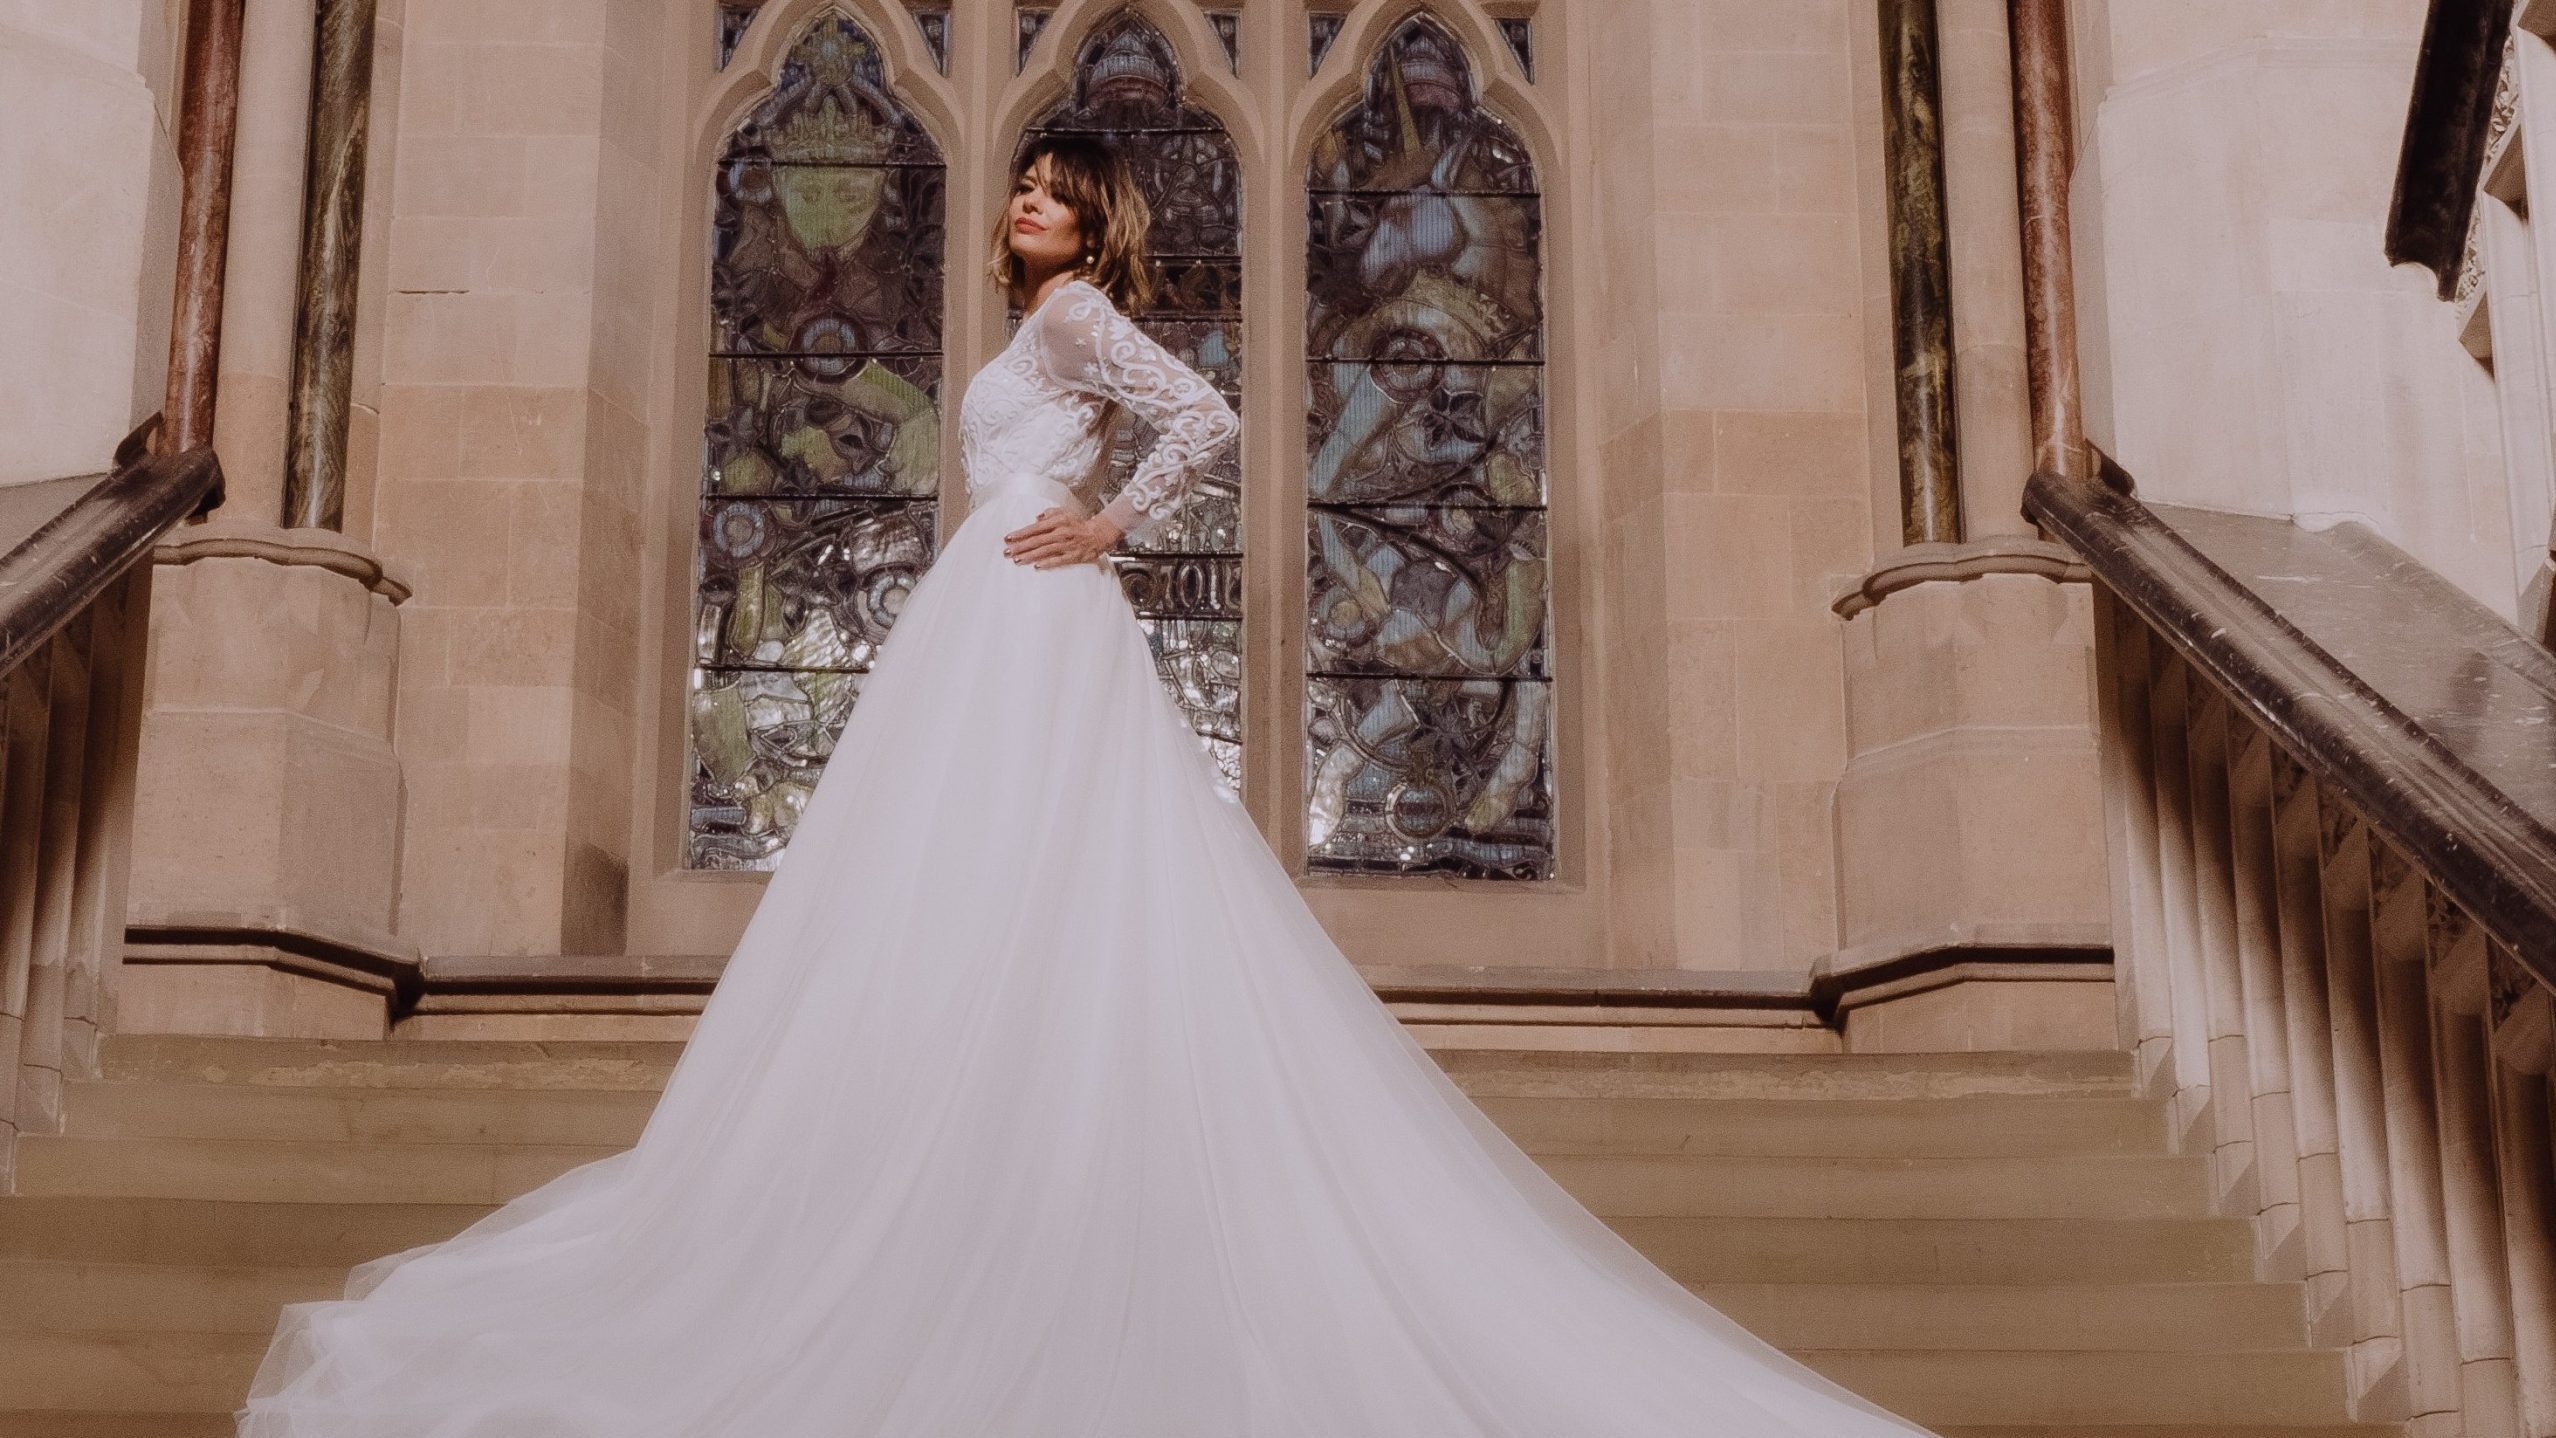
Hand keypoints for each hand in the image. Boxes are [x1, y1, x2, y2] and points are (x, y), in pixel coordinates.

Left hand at [1003, 507, 1121, 568]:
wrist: (1098, 534)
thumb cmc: (1079, 524)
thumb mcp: (1064, 512)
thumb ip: (1049, 513)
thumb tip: (1036, 518)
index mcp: (1057, 521)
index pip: (1035, 528)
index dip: (1021, 533)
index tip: (1009, 538)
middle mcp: (1060, 533)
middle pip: (1036, 540)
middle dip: (1020, 547)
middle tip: (1007, 552)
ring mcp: (1066, 545)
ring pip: (1044, 551)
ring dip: (1029, 556)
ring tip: (1017, 560)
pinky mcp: (1072, 556)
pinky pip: (1058, 560)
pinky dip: (1047, 563)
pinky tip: (1037, 566)